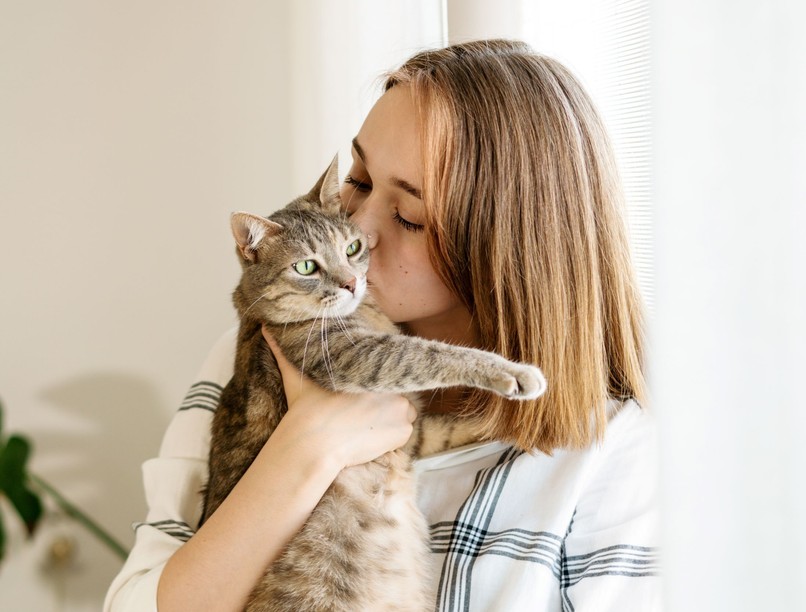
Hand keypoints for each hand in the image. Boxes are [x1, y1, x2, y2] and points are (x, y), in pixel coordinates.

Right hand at [262, 326, 415, 469]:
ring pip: (402, 412)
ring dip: (391, 418)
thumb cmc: (306, 409)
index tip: (362, 393)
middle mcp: (391, 383)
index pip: (385, 368)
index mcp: (370, 367)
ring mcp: (401, 408)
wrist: (314, 444)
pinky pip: (405, 433)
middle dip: (383, 400)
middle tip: (360, 412)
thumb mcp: (296, 374)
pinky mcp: (404, 431)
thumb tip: (265, 326)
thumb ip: (285, 350)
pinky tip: (370, 437)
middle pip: (394, 391)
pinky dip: (392, 437)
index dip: (376, 381)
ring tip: (365, 425)